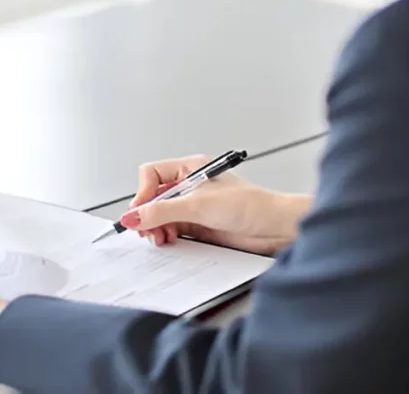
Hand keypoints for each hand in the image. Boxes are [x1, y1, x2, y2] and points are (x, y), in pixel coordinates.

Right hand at [119, 155, 311, 254]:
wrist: (275, 228)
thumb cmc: (251, 206)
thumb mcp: (198, 205)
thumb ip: (162, 211)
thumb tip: (133, 216)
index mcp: (190, 168)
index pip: (152, 174)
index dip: (143, 193)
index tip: (141, 212)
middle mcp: (190, 185)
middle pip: (154, 196)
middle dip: (148, 213)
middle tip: (146, 230)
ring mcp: (194, 206)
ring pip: (161, 215)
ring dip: (156, 227)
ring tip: (160, 238)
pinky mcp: (199, 225)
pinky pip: (173, 229)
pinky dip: (167, 236)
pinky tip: (170, 241)